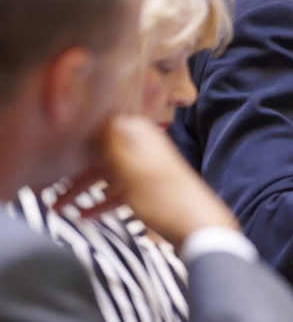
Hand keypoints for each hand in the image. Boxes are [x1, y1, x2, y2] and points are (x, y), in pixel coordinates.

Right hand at [54, 115, 238, 246]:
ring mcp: (147, 167)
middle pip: (100, 153)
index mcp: (139, 133)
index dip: (75, 139)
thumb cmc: (164, 197)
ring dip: (82, 190)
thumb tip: (94, 114)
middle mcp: (143, 145)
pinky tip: (85, 216)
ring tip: (57, 207)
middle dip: (72, 171)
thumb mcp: (130, 167)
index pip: (100, 126)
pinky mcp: (150, 189)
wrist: (199, 225)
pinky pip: (120, 191)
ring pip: (107, 173)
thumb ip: (110, 141)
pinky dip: (103, 202)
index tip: (52, 151)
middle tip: (46, 188)